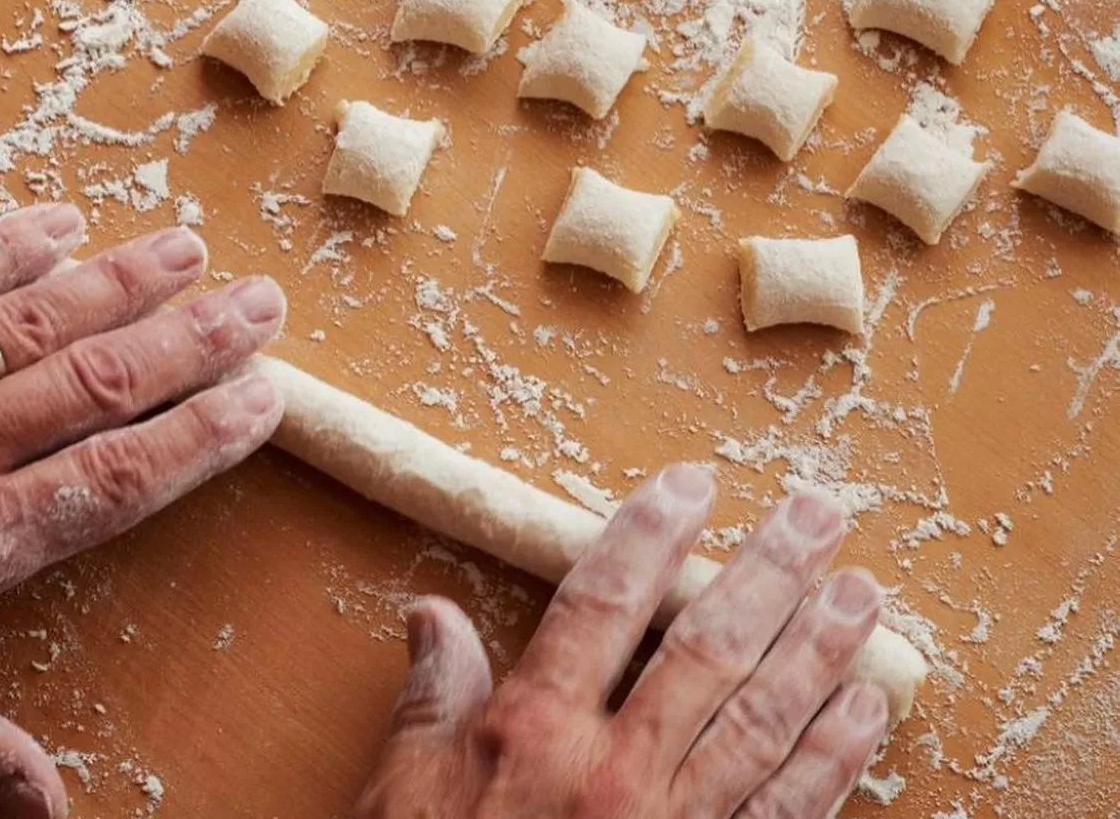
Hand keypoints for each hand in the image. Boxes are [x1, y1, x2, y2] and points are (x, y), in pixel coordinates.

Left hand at [0, 204, 287, 818]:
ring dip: (117, 282)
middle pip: (95, 386)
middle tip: (262, 301)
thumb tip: (54, 801)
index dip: (198, 438)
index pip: (109, 481)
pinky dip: (0, 249)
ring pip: (30, 324)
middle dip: (188, 342)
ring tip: (188, 248)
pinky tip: (56, 224)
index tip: (266, 398)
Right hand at [359, 469, 887, 818]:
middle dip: (770, 572)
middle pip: (707, 648)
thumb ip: (430, 700)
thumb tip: (432, 615)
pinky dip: (834, 760)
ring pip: (763, 720)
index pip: (603, 602)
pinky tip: (866, 708)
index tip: (694, 483)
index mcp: (535, 734)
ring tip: (860, 592)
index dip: (650, 534)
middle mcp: (616, 774)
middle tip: (817, 512)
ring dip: (819, 651)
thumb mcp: (404, 798)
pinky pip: (788, 816)